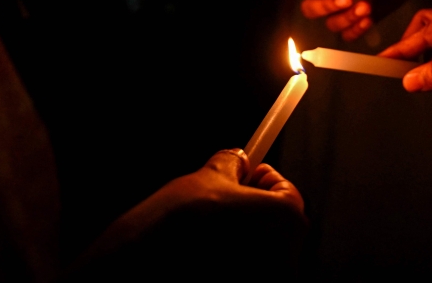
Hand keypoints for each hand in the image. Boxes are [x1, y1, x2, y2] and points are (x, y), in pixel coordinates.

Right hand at [71, 150, 304, 278]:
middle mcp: (286, 253)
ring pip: (260, 247)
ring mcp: (267, 275)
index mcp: (285, 217)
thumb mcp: (208, 176)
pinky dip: (231, 255)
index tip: (246, 174)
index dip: (262, 178)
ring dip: (242, 233)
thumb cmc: (181, 218)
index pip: (286, 191)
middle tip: (223, 200)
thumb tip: (238, 160)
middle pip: (276, 222)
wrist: (145, 259)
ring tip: (208, 226)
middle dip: (252, 207)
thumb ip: (231, 164)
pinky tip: (205, 249)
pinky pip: (245, 265)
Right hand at [300, 0, 412, 40]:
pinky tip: (369, 20)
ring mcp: (342, 12)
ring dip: (346, 18)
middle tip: (347, 0)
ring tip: (366, 7)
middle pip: (312, 8)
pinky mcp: (356, 24)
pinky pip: (348, 34)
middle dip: (327, 7)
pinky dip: (356, 30)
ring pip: (332, 24)